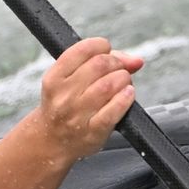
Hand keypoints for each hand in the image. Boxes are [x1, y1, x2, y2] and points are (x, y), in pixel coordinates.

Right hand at [29, 38, 143, 164]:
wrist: (52, 142)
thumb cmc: (65, 106)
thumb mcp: (70, 81)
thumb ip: (101, 62)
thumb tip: (136, 60)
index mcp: (55, 77)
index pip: (84, 49)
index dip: (102, 46)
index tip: (107, 52)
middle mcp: (63, 95)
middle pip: (100, 65)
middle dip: (116, 63)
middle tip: (118, 71)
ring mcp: (77, 114)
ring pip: (109, 84)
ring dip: (123, 80)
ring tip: (122, 84)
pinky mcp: (93, 131)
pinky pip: (114, 110)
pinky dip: (125, 98)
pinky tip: (127, 95)